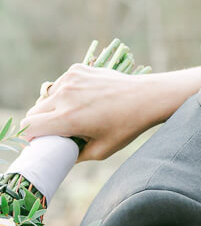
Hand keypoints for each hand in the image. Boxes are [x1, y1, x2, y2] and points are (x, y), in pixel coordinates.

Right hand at [21, 64, 154, 161]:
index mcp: (68, 118)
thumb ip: (75, 155)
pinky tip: (82, 99)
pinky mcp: (77, 69)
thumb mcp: (101, 150)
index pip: (29, 128)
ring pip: (46, 96)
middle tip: (56, 130)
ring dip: (52, 107)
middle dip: (40, 123)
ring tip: (73, 114)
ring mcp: (70, 79)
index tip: (40, 142)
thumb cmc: (126, 126)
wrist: (147, 97)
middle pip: (34, 112)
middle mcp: (64, 96)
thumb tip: (60, 156)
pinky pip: (60, 84)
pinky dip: (64, 93)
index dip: (31, 137)